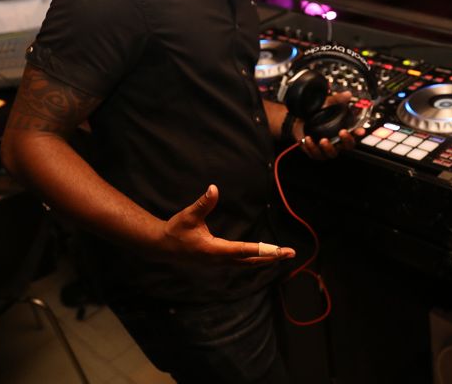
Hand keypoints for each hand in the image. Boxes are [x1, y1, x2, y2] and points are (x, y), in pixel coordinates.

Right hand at [159, 184, 294, 265]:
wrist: (161, 246)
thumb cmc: (175, 230)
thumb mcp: (188, 216)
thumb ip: (203, 203)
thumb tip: (213, 188)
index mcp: (214, 250)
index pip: (242, 250)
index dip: (261, 250)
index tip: (277, 250)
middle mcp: (219, 260)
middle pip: (250, 261)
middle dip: (271, 257)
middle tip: (290, 253)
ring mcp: (219, 263)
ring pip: (247, 264)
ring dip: (265, 260)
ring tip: (282, 255)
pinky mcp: (218, 261)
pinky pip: (241, 262)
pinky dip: (255, 260)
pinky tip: (263, 256)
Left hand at [296, 91, 365, 159]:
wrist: (299, 118)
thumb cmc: (316, 113)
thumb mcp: (327, 103)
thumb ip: (337, 99)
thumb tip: (347, 94)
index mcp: (342, 130)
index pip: (355, 134)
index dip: (358, 133)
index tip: (360, 130)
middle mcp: (336, 141)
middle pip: (347, 146)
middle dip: (347, 140)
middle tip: (343, 132)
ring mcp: (326, 148)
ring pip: (332, 153)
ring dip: (328, 148)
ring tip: (323, 140)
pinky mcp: (314, 151)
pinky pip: (315, 154)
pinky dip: (311, 147)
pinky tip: (308, 139)